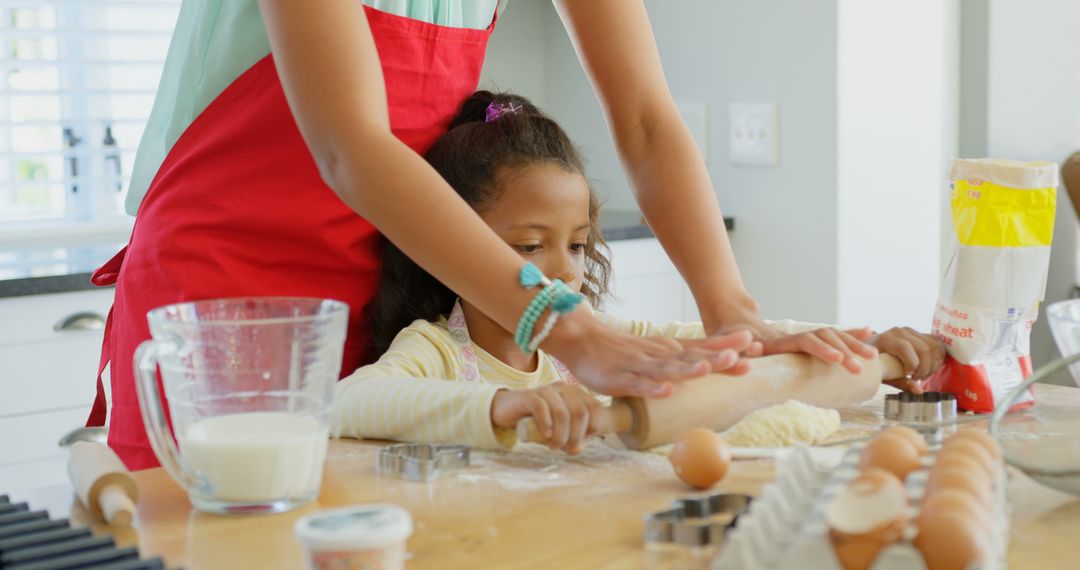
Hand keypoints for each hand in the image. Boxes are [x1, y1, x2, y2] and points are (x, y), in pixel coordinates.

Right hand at [490, 383, 604, 453]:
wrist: (509, 411)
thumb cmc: (539, 422)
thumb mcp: (560, 430)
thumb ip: (573, 439)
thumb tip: (578, 448)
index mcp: (576, 393)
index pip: (595, 408)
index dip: (593, 428)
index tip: (582, 441)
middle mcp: (564, 387)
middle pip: (580, 412)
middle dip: (576, 436)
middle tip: (566, 449)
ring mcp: (546, 389)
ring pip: (562, 413)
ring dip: (560, 436)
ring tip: (554, 447)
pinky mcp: (529, 395)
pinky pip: (542, 408)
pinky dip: (546, 425)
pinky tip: (546, 436)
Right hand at [542, 309, 755, 398]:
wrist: (584, 340)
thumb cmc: (627, 350)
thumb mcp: (664, 349)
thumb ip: (693, 354)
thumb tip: (733, 356)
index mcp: (672, 349)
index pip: (704, 347)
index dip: (728, 347)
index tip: (754, 345)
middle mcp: (660, 355)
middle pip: (691, 357)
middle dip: (716, 358)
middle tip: (741, 356)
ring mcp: (640, 367)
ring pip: (667, 369)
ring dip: (688, 370)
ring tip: (706, 369)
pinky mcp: (620, 379)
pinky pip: (638, 386)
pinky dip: (653, 389)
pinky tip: (667, 391)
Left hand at [713, 313, 877, 373]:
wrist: (730, 318)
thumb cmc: (724, 336)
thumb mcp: (725, 343)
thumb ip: (737, 348)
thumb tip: (749, 348)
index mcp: (776, 340)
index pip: (804, 342)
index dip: (820, 349)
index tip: (836, 358)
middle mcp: (792, 335)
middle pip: (824, 338)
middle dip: (844, 351)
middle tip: (860, 367)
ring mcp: (800, 335)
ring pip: (831, 336)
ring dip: (852, 345)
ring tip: (873, 357)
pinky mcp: (803, 339)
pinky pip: (830, 337)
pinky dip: (849, 334)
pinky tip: (869, 332)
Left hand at [871, 327, 946, 391]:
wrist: (870, 352)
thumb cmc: (875, 364)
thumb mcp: (883, 376)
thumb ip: (901, 383)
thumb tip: (919, 390)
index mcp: (885, 339)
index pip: (905, 348)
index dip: (912, 365)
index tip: (909, 375)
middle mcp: (899, 332)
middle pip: (924, 348)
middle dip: (925, 368)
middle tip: (918, 379)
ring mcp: (910, 331)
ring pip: (934, 345)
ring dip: (934, 364)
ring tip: (924, 374)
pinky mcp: (919, 334)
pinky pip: (937, 343)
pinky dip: (938, 357)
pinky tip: (929, 367)